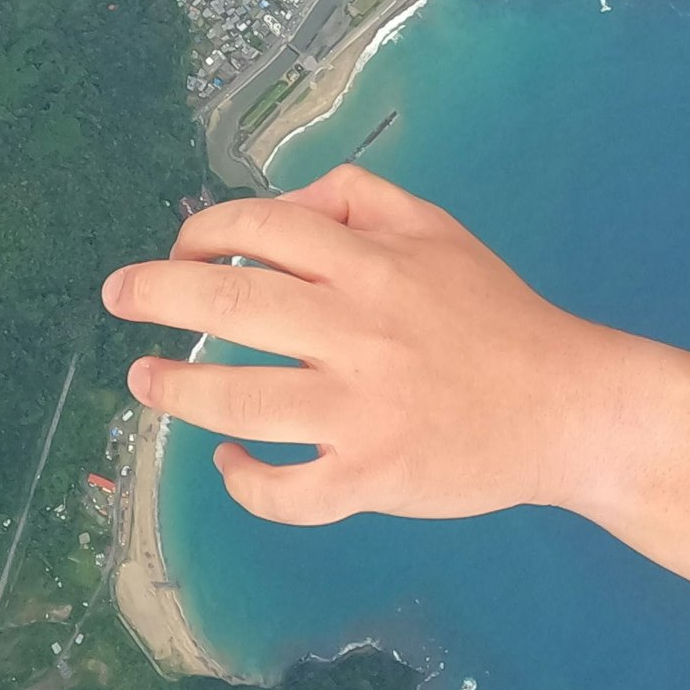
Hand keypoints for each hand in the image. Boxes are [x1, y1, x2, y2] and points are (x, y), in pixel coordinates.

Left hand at [100, 164, 631, 523]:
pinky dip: (244, 481)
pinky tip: (228, 462)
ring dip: (175, 392)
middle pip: (228, 306)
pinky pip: (287, 491)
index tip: (178, 248)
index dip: (201, 232)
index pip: (258, 228)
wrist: (572, 408)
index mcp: (370, 263)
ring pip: (239, 401)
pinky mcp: (372, 476)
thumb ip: (360, 199)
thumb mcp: (437, 228)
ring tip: (142, 382)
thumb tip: (286, 199)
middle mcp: (357, 329)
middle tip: (117, 297)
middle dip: (155, 296)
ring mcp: (361, 409)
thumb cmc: (498, 315)